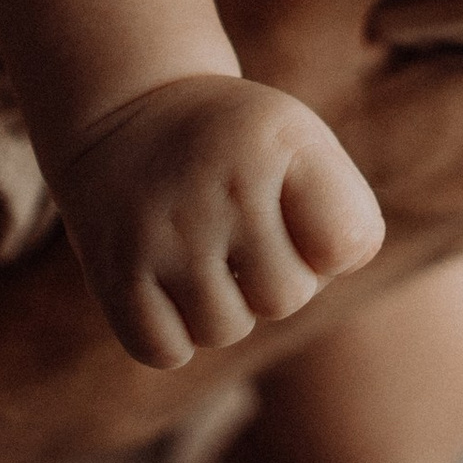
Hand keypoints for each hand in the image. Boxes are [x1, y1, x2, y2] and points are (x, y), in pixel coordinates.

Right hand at [48, 73, 384, 369]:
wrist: (124, 111)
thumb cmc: (236, 146)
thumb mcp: (299, 144)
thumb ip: (343, 213)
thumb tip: (335, 272)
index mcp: (273, 146)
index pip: (347, 243)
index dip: (331, 245)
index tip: (300, 213)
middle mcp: (215, 188)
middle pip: (285, 299)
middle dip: (274, 279)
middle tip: (244, 237)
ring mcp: (159, 234)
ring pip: (224, 330)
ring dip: (223, 307)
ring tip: (205, 255)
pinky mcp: (115, 272)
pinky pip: (165, 351)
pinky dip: (172, 335)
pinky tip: (168, 286)